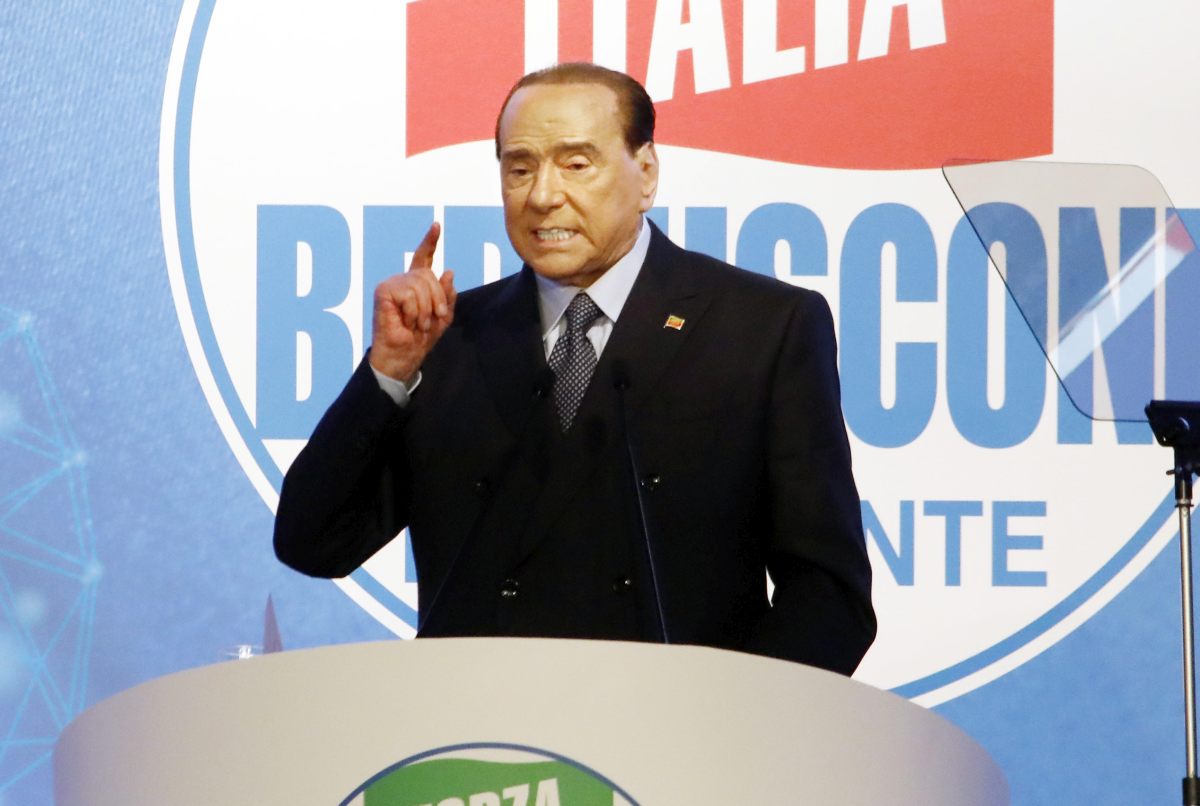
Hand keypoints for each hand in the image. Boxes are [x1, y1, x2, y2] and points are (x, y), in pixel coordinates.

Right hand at [368, 222, 456, 382]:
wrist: (403, 356)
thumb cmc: (420, 339)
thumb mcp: (442, 317)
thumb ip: (447, 295)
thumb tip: (448, 270)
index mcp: (416, 284)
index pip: (423, 258)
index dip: (430, 242)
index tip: (437, 225)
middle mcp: (403, 280)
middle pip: (429, 275)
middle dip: (437, 299)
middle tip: (433, 318)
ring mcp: (392, 284)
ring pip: (420, 284)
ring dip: (425, 309)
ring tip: (418, 323)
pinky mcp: (383, 291)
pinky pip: (408, 293)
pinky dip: (413, 311)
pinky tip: (407, 321)